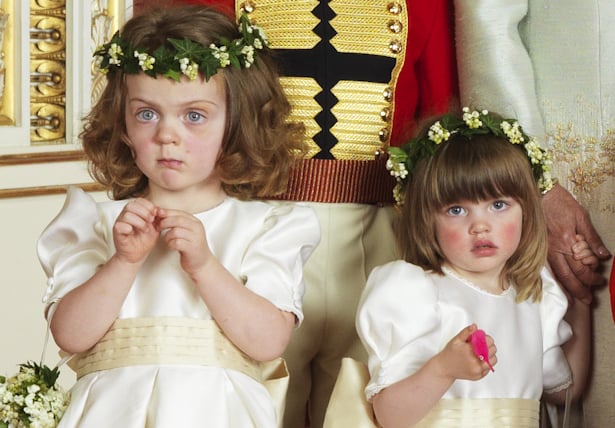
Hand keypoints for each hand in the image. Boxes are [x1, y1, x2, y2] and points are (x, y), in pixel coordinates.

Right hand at [113, 198, 160, 263]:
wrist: (138, 255)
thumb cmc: (144, 240)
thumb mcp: (155, 227)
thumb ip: (157, 217)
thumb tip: (160, 209)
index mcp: (134, 211)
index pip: (139, 200)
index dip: (148, 205)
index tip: (155, 214)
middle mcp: (125, 215)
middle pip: (131, 205)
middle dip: (144, 212)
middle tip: (151, 221)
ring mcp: (120, 223)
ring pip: (126, 215)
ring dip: (139, 222)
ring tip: (145, 229)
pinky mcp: (117, 232)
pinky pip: (119, 225)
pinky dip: (128, 228)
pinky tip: (133, 233)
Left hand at [157, 208, 211, 276]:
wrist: (202, 262)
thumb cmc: (191, 246)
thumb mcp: (186, 231)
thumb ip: (176, 222)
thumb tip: (160, 212)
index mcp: (195, 222)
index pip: (179, 213)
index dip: (167, 213)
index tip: (157, 215)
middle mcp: (197, 228)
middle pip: (177, 220)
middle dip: (164, 222)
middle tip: (158, 227)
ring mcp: (195, 238)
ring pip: (175, 231)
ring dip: (167, 236)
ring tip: (167, 240)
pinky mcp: (192, 248)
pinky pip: (176, 243)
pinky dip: (170, 244)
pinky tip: (171, 246)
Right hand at [437, 324, 496, 380]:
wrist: (445, 368)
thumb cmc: (450, 354)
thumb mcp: (456, 340)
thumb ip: (466, 332)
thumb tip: (475, 326)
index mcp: (470, 351)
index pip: (488, 342)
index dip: (487, 338)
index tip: (483, 338)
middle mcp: (475, 362)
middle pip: (492, 350)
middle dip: (489, 345)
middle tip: (482, 344)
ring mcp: (477, 370)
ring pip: (493, 360)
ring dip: (490, 354)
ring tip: (482, 352)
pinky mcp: (479, 376)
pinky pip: (489, 368)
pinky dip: (487, 362)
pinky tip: (480, 359)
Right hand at [541, 183, 610, 302]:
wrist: (538, 192)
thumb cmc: (559, 202)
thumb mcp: (581, 216)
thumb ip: (592, 238)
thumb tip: (604, 255)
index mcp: (567, 241)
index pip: (582, 267)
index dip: (592, 277)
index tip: (600, 280)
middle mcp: (554, 248)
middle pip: (569, 276)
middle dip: (581, 289)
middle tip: (589, 298)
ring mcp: (543, 249)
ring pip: (556, 275)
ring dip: (568, 288)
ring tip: (576, 297)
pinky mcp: (537, 248)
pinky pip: (546, 268)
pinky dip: (554, 280)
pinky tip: (558, 286)